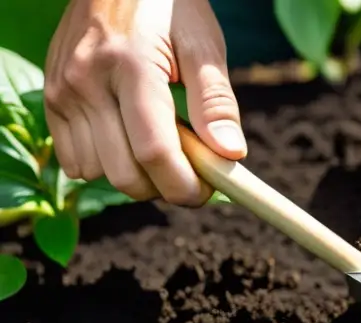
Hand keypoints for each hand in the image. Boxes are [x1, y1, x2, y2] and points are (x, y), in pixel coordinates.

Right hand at [43, 0, 245, 205]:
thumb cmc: (171, 8)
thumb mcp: (204, 46)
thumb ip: (217, 103)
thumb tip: (231, 155)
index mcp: (130, 66)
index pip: (155, 153)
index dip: (185, 186)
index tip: (209, 190)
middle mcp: (87, 80)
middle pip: (125, 175)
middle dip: (163, 186)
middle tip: (190, 169)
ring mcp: (63, 90)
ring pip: (98, 174)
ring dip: (134, 176)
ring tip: (158, 145)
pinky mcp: (52, 96)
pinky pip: (74, 160)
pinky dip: (105, 163)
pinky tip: (128, 139)